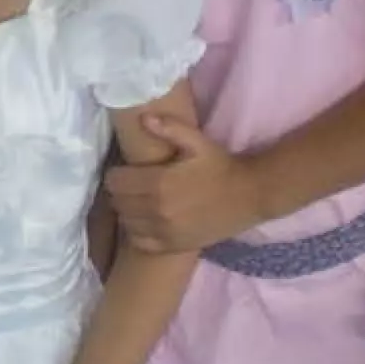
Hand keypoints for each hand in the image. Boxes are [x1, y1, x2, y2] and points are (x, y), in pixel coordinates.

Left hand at [102, 114, 265, 254]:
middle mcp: (157, 210)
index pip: (115, 182)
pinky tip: (144, 221)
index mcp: (159, 183)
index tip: (122, 170)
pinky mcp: (173, 245)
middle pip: (117, 202)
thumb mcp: (197, 142)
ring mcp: (165, 231)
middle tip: (129, 185)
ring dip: (126, 211)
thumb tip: (144, 118)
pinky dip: (136, 231)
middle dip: (119, 192)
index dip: (115, 174)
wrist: (249, 196)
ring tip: (136, 201)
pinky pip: (140, 241)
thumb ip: (169, 129)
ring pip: (125, 222)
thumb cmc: (221, 166)